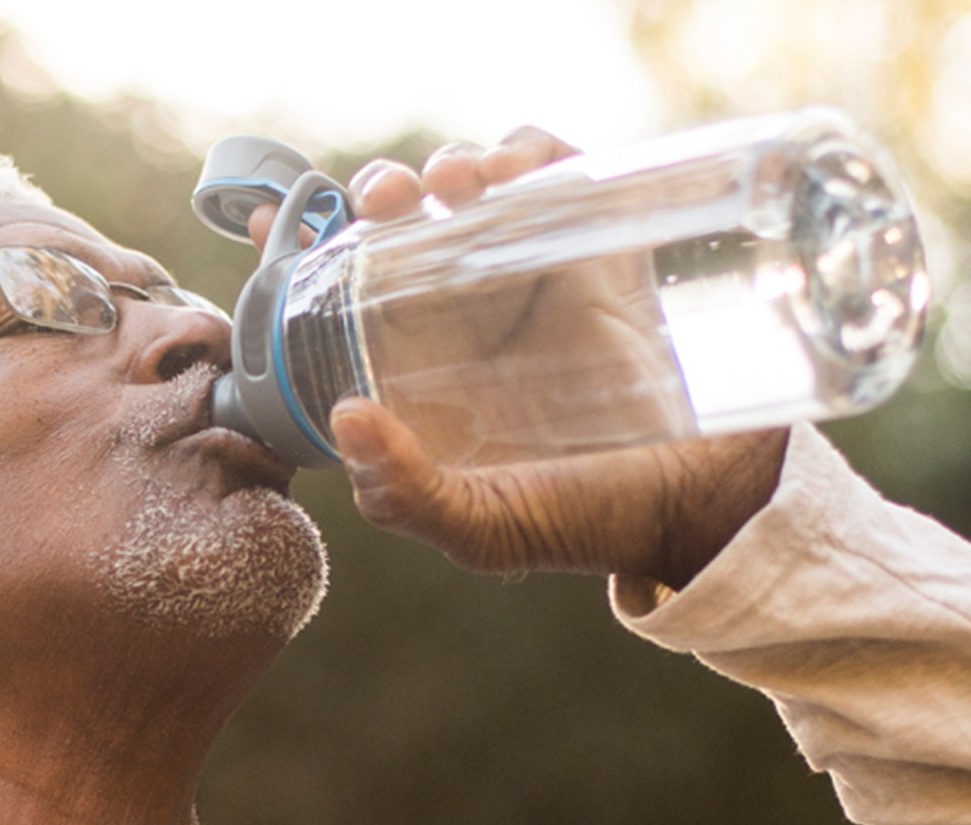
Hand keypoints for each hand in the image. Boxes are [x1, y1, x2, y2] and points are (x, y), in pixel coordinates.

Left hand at [255, 127, 786, 588]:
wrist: (704, 504)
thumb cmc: (585, 519)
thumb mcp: (483, 528)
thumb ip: (406, 495)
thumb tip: (347, 418)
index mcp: (421, 364)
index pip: (344, 288)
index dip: (300, 243)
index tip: (266, 218)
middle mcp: (470, 309)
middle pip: (405, 219)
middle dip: (380, 189)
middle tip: (384, 201)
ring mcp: (536, 271)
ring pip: (475, 183)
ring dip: (451, 163)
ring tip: (457, 185)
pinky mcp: (601, 244)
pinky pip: (556, 171)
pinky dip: (530, 150)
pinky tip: (515, 171)